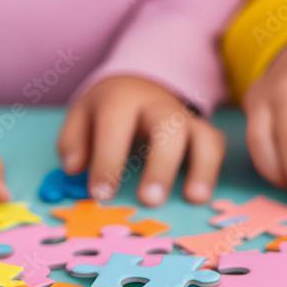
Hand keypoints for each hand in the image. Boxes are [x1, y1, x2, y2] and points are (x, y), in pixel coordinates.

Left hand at [57, 76, 223, 205]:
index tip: (100, 194)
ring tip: (193, 198)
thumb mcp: (81, 118)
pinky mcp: (200, 129)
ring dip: (199, 167)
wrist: (137, 85)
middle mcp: (157, 104)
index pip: (115, 127)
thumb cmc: (106, 113)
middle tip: (150, 201)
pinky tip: (201, 196)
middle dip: (160, 165)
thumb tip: (74, 168)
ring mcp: (183, 116)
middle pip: (166, 127)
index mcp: (121, 99)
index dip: (108, 161)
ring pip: (199, 134)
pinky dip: (211, 169)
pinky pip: (214, 144)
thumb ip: (73, 142)